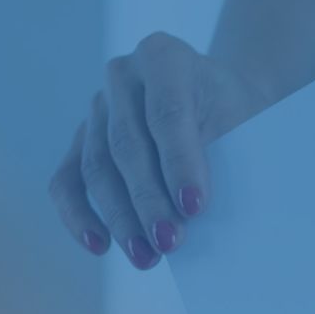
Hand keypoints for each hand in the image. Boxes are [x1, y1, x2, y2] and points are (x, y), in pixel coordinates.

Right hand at [48, 34, 269, 267]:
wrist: (222, 96)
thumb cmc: (238, 112)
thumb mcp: (245, 119)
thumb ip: (222, 153)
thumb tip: (198, 215)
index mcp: (163, 56)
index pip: (168, 114)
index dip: (180, 163)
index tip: (195, 207)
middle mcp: (123, 76)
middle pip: (127, 145)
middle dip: (148, 200)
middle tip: (170, 243)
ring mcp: (98, 107)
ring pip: (98, 168)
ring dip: (121, 218)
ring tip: (146, 257)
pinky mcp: (84, 139)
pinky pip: (69, 179)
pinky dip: (79, 214)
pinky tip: (100, 244)